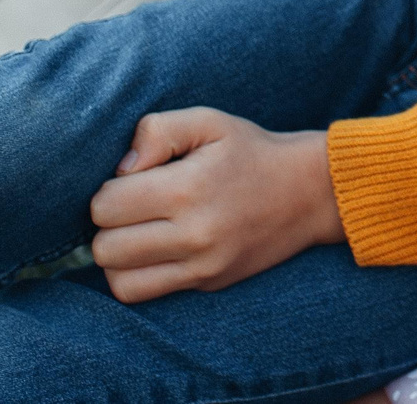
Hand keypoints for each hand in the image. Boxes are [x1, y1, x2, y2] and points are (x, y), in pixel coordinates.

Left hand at [89, 108, 344, 303]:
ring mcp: (202, 266)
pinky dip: (134, 276)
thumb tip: (120, 170)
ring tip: (138, 231)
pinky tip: (151, 251)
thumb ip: (157, 131)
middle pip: (105, 247)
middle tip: (133, 206)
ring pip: (117, 280)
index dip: (109, 190)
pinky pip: (142, 295)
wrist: (310, 192)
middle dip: (109, 224)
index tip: (134, 180)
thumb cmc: (251, 151)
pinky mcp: (207, 284)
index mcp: (189, 189)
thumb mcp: (209, 122)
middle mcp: (194, 235)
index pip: (106, 206)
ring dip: (117, 255)